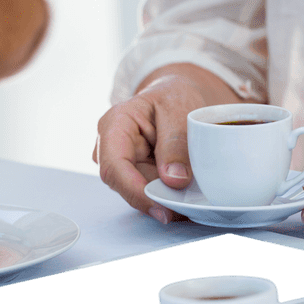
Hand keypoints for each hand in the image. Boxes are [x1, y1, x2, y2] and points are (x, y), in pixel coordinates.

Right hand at [94, 64, 244, 222]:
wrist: (174, 96)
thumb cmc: (173, 96)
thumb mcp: (179, 108)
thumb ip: (175, 143)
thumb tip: (173, 180)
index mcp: (114, 124)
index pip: (114, 167)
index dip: (135, 191)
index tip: (162, 207)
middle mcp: (110, 147)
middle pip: (125, 185)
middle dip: (156, 198)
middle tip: (189, 206)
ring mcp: (121, 163)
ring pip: (138, 192)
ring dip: (165, 198)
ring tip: (194, 194)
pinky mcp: (134, 174)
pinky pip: (149, 192)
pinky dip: (168, 195)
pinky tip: (186, 192)